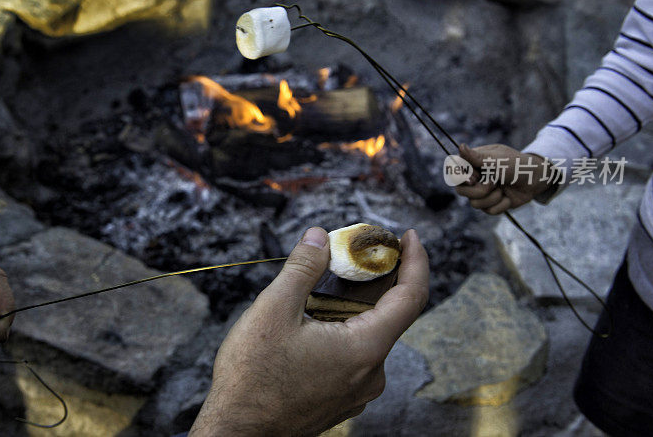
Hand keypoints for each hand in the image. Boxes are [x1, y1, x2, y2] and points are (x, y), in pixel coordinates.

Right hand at [190, 227, 428, 436]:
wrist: (236, 432)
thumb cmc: (253, 377)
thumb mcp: (273, 310)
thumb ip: (303, 268)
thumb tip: (319, 237)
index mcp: (365, 349)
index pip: (411, 297)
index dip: (416, 261)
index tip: (408, 236)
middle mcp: (372, 373)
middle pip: (388, 314)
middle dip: (372, 279)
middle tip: (347, 254)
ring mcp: (359, 390)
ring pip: (368, 335)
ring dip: (352, 307)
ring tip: (317, 291)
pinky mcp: (343, 399)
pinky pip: (354, 356)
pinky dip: (343, 331)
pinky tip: (311, 324)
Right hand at [455, 143, 554, 214]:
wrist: (537, 179)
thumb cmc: (517, 164)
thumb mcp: (497, 160)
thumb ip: (476, 157)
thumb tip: (460, 146)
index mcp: (473, 163)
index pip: (454, 171)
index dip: (461, 178)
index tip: (474, 178)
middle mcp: (475, 178)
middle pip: (461, 191)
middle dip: (480, 190)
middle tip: (494, 182)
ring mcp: (482, 192)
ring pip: (474, 204)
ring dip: (493, 197)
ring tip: (503, 189)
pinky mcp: (491, 204)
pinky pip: (488, 211)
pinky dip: (501, 205)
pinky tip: (508, 197)